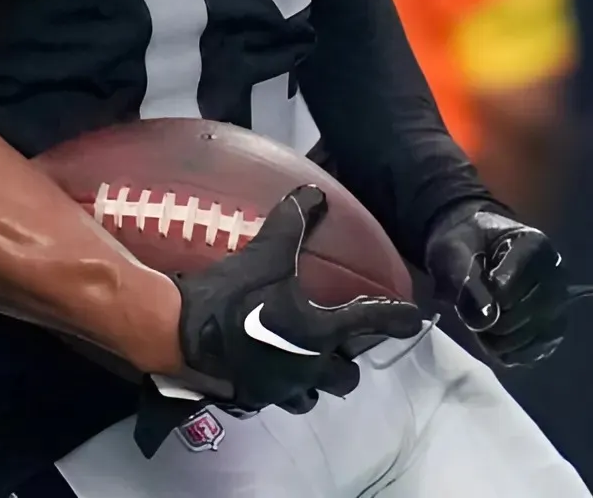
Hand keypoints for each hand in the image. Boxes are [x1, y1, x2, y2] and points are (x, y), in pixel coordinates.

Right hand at [135, 186, 426, 454]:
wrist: (180, 336)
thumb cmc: (231, 297)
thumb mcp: (265, 254)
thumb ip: (292, 223)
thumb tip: (315, 193)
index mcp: (320, 333)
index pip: (371, 322)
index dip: (396, 318)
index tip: (413, 319)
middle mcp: (309, 368)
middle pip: (346, 376)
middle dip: (348, 361)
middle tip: (340, 343)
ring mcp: (281, 389)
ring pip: (315, 396)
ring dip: (316, 381)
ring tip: (305, 361)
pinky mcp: (254, 400)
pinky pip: (278, 399)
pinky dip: (281, 387)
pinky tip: (269, 370)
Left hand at [423, 200, 592, 367]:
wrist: (468, 253)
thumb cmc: (461, 246)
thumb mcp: (453, 252)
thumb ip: (466, 280)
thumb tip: (485, 319)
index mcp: (534, 245)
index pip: (516, 281)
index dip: (488, 294)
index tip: (469, 291)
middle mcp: (556, 274)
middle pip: (530, 310)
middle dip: (494, 319)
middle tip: (470, 312)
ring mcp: (558, 303)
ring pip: (535, 334)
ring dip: (500, 338)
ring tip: (479, 324)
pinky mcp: (552, 329)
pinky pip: (537, 351)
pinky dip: (510, 352)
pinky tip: (490, 340)